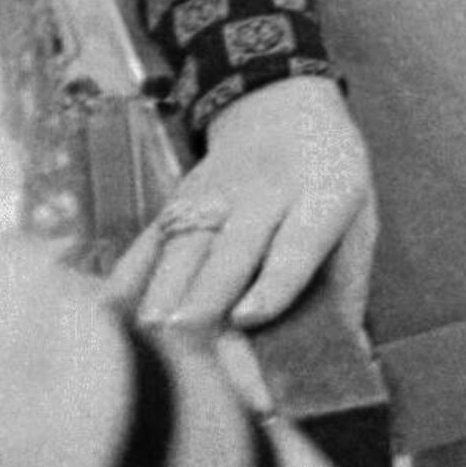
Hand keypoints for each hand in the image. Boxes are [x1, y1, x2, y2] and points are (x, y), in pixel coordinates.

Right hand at [107, 76, 374, 334]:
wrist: (281, 107)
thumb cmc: (330, 178)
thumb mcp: (359, 218)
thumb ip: (347, 284)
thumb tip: (345, 354)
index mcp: (323, 195)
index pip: (298, 242)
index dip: (274, 282)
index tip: (248, 318)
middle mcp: (263, 195)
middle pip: (229, 254)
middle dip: (205, 306)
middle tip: (188, 359)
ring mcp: (210, 197)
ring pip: (180, 253)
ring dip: (161, 302)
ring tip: (146, 353)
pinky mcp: (173, 204)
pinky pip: (145, 247)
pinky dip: (125, 284)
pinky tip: (105, 322)